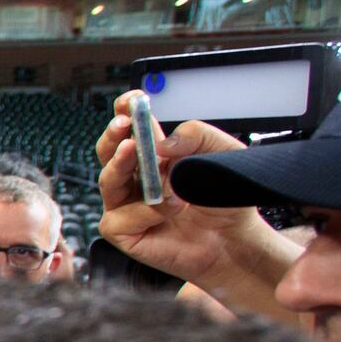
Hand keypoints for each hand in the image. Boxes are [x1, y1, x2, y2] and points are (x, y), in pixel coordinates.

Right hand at [94, 96, 294, 293]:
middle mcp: (134, 177)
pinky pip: (119, 217)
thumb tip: (162, 144)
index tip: (131, 100)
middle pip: (108, 150)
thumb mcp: (223, 154)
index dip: (125, 111)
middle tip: (125, 126)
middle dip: (113, 136)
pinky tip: (167, 213)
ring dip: (130, 172)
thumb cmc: (224, 200)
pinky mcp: (123, 232)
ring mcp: (125, 204)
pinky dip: (144, 213)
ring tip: (160, 175)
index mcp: (154, 154)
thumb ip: (197, 137)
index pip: (130, 127)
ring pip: (108, 180)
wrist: (232, 240)